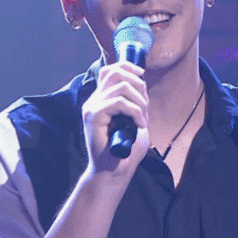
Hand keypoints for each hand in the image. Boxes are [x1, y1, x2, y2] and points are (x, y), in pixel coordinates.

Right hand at [81, 61, 149, 180]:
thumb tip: (141, 83)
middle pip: (115, 72)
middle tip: (145, 106)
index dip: (128, 66)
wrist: (114, 171)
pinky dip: (135, 112)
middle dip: (138, 84)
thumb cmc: (125, 149)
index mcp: (101, 99)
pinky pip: (119, 103)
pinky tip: (140, 125)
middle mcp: (94, 100)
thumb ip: (136, 101)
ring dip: (139, 101)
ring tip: (143, 118)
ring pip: (121, 87)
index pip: (110, 70)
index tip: (142, 74)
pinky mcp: (93, 117)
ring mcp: (92, 108)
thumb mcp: (135, 119)